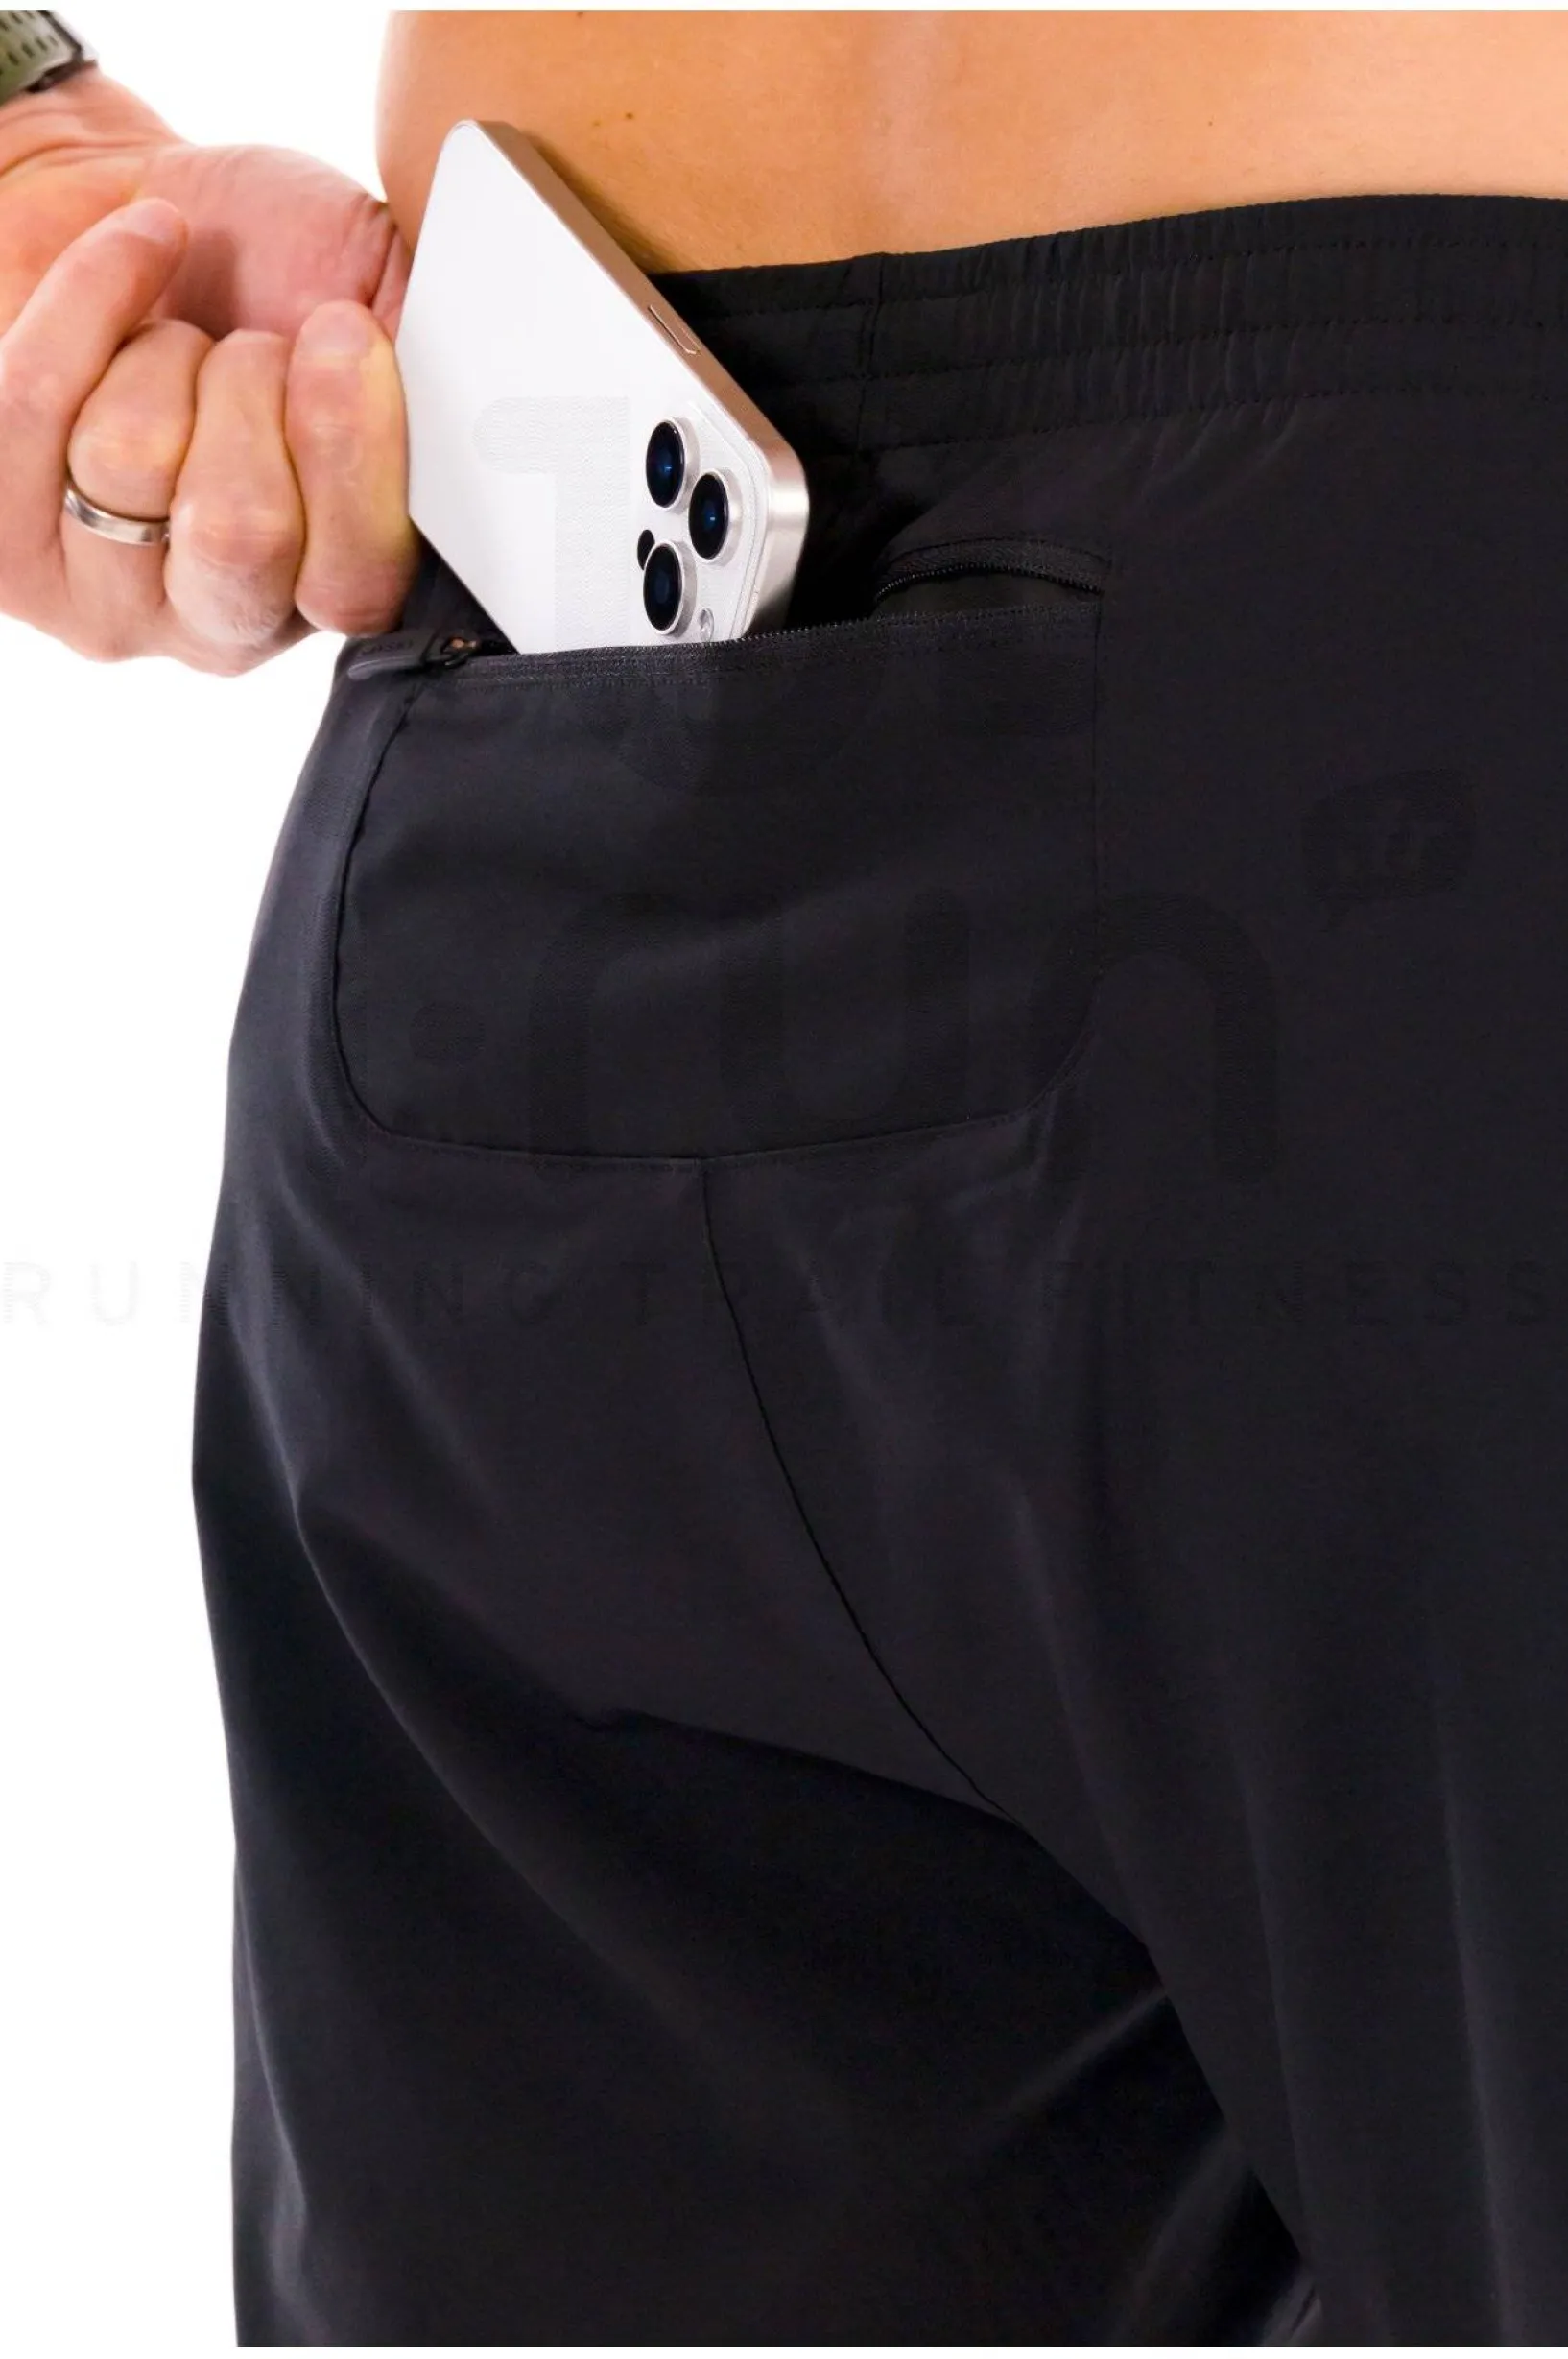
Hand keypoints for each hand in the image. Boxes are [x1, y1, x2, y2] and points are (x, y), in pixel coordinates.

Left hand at [0, 75, 417, 671]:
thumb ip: (442, 363)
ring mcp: (113, 603)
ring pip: (131, 461)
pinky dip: (90, 293)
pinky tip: (129, 272)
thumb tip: (480, 385)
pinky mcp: (10, 557)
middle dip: (249, 386)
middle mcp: (230, 622)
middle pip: (241, 530)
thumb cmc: (275, 264)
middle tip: (252, 349)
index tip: (341, 332)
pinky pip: (35, 404)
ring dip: (163, 350)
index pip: (359, 577)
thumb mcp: (388, 296)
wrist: (134, 212)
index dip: (351, 442)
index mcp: (343, 586)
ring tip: (179, 338)